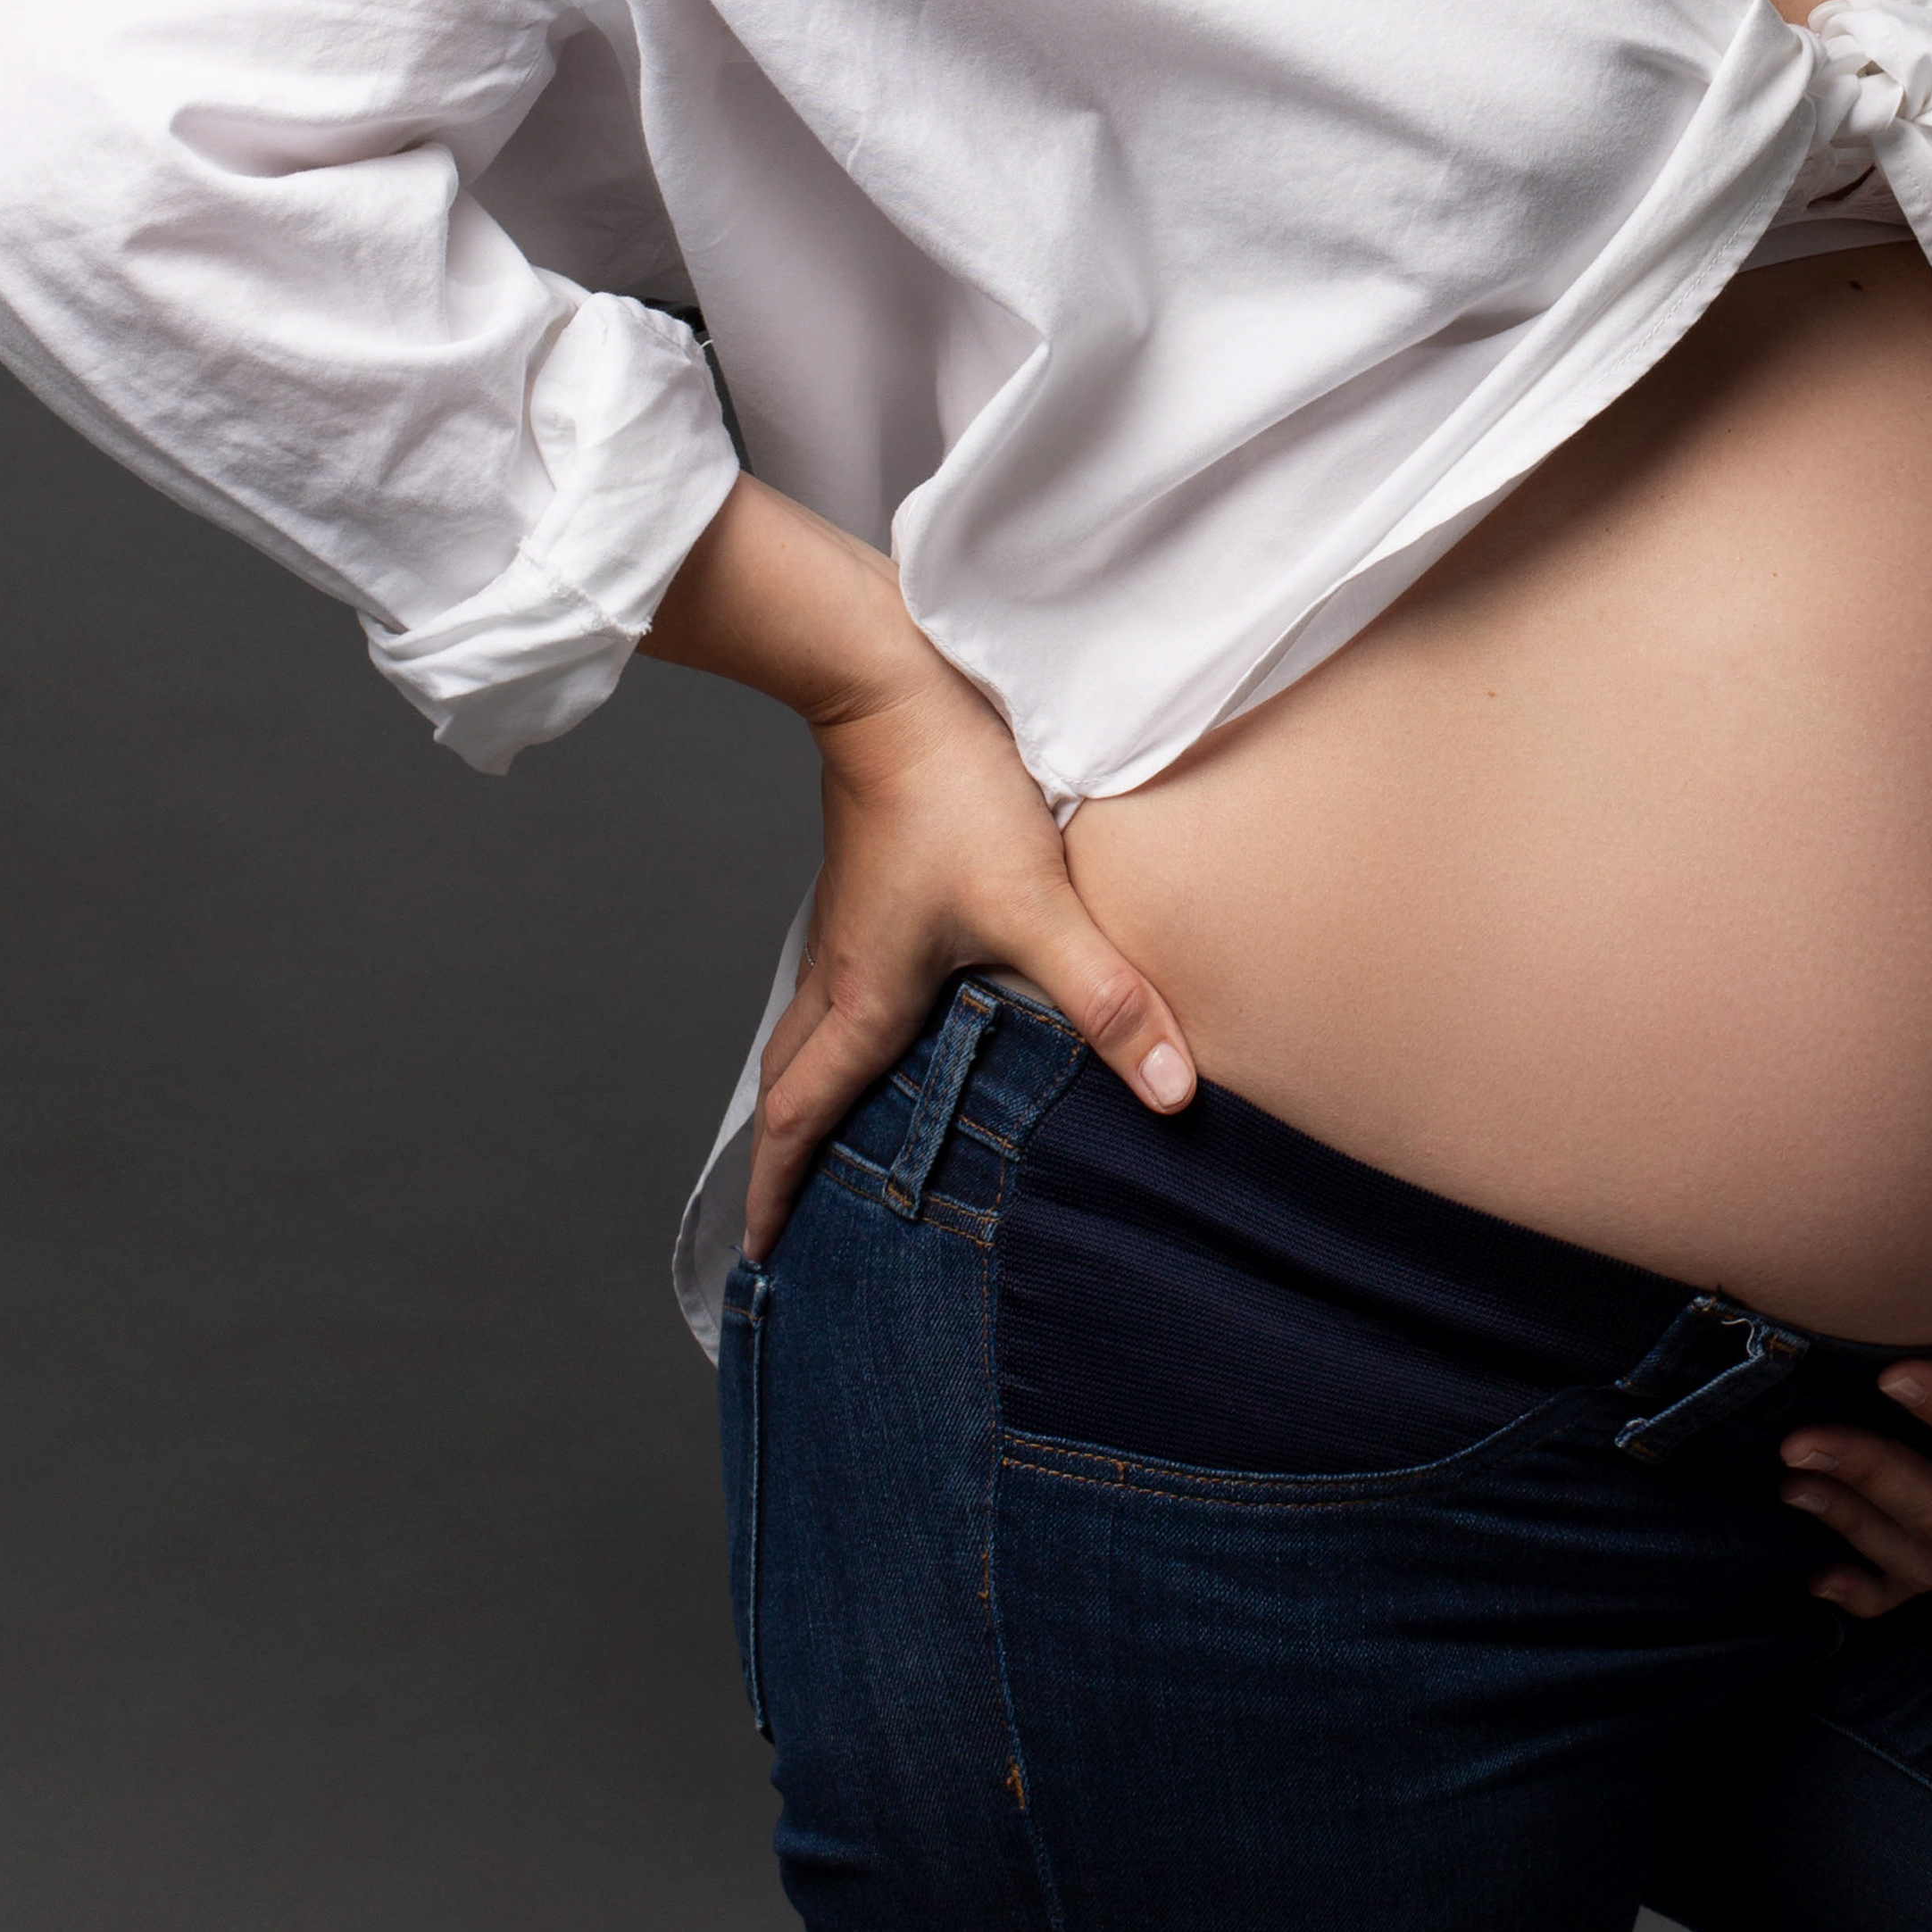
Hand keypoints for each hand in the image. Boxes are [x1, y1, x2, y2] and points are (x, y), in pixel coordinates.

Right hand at [640, 477, 1195, 1256]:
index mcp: (866, 994)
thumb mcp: (1036, 902)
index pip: (803, 1114)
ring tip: (834, 1128)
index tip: (760, 1255)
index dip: (779, 1189)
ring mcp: (850, 918)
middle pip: (794, 1078)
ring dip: (814, 1082)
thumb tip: (1171, 1093)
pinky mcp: (871, 876)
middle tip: (789, 1211)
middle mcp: (844, 966)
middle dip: (788, 1151)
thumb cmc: (951, 791)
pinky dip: (845, 1020)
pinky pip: (841, 973)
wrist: (893, 676)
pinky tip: (888, 1011)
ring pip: (813, 1023)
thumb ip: (1106, 998)